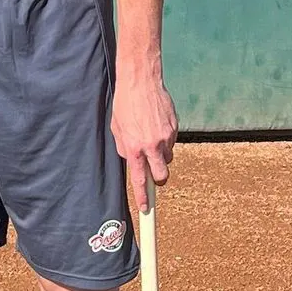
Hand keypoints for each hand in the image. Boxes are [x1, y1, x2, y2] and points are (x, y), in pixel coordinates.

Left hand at [111, 74, 177, 212]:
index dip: (143, 198)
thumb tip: (131, 161)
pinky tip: (156, 125)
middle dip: (159, 179)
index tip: (145, 209)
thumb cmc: (125, 104)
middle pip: (162, 176)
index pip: (140, 180)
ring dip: (161, 155)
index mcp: (134, 147)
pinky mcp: (175, 128)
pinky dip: (165, 139)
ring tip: (151, 137)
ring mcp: (165, 137)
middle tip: (154, 173)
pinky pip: (172, 142)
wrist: (140, 81)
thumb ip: (124, 147)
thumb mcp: (117, 128)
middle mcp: (151, 145)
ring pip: (168, 158)